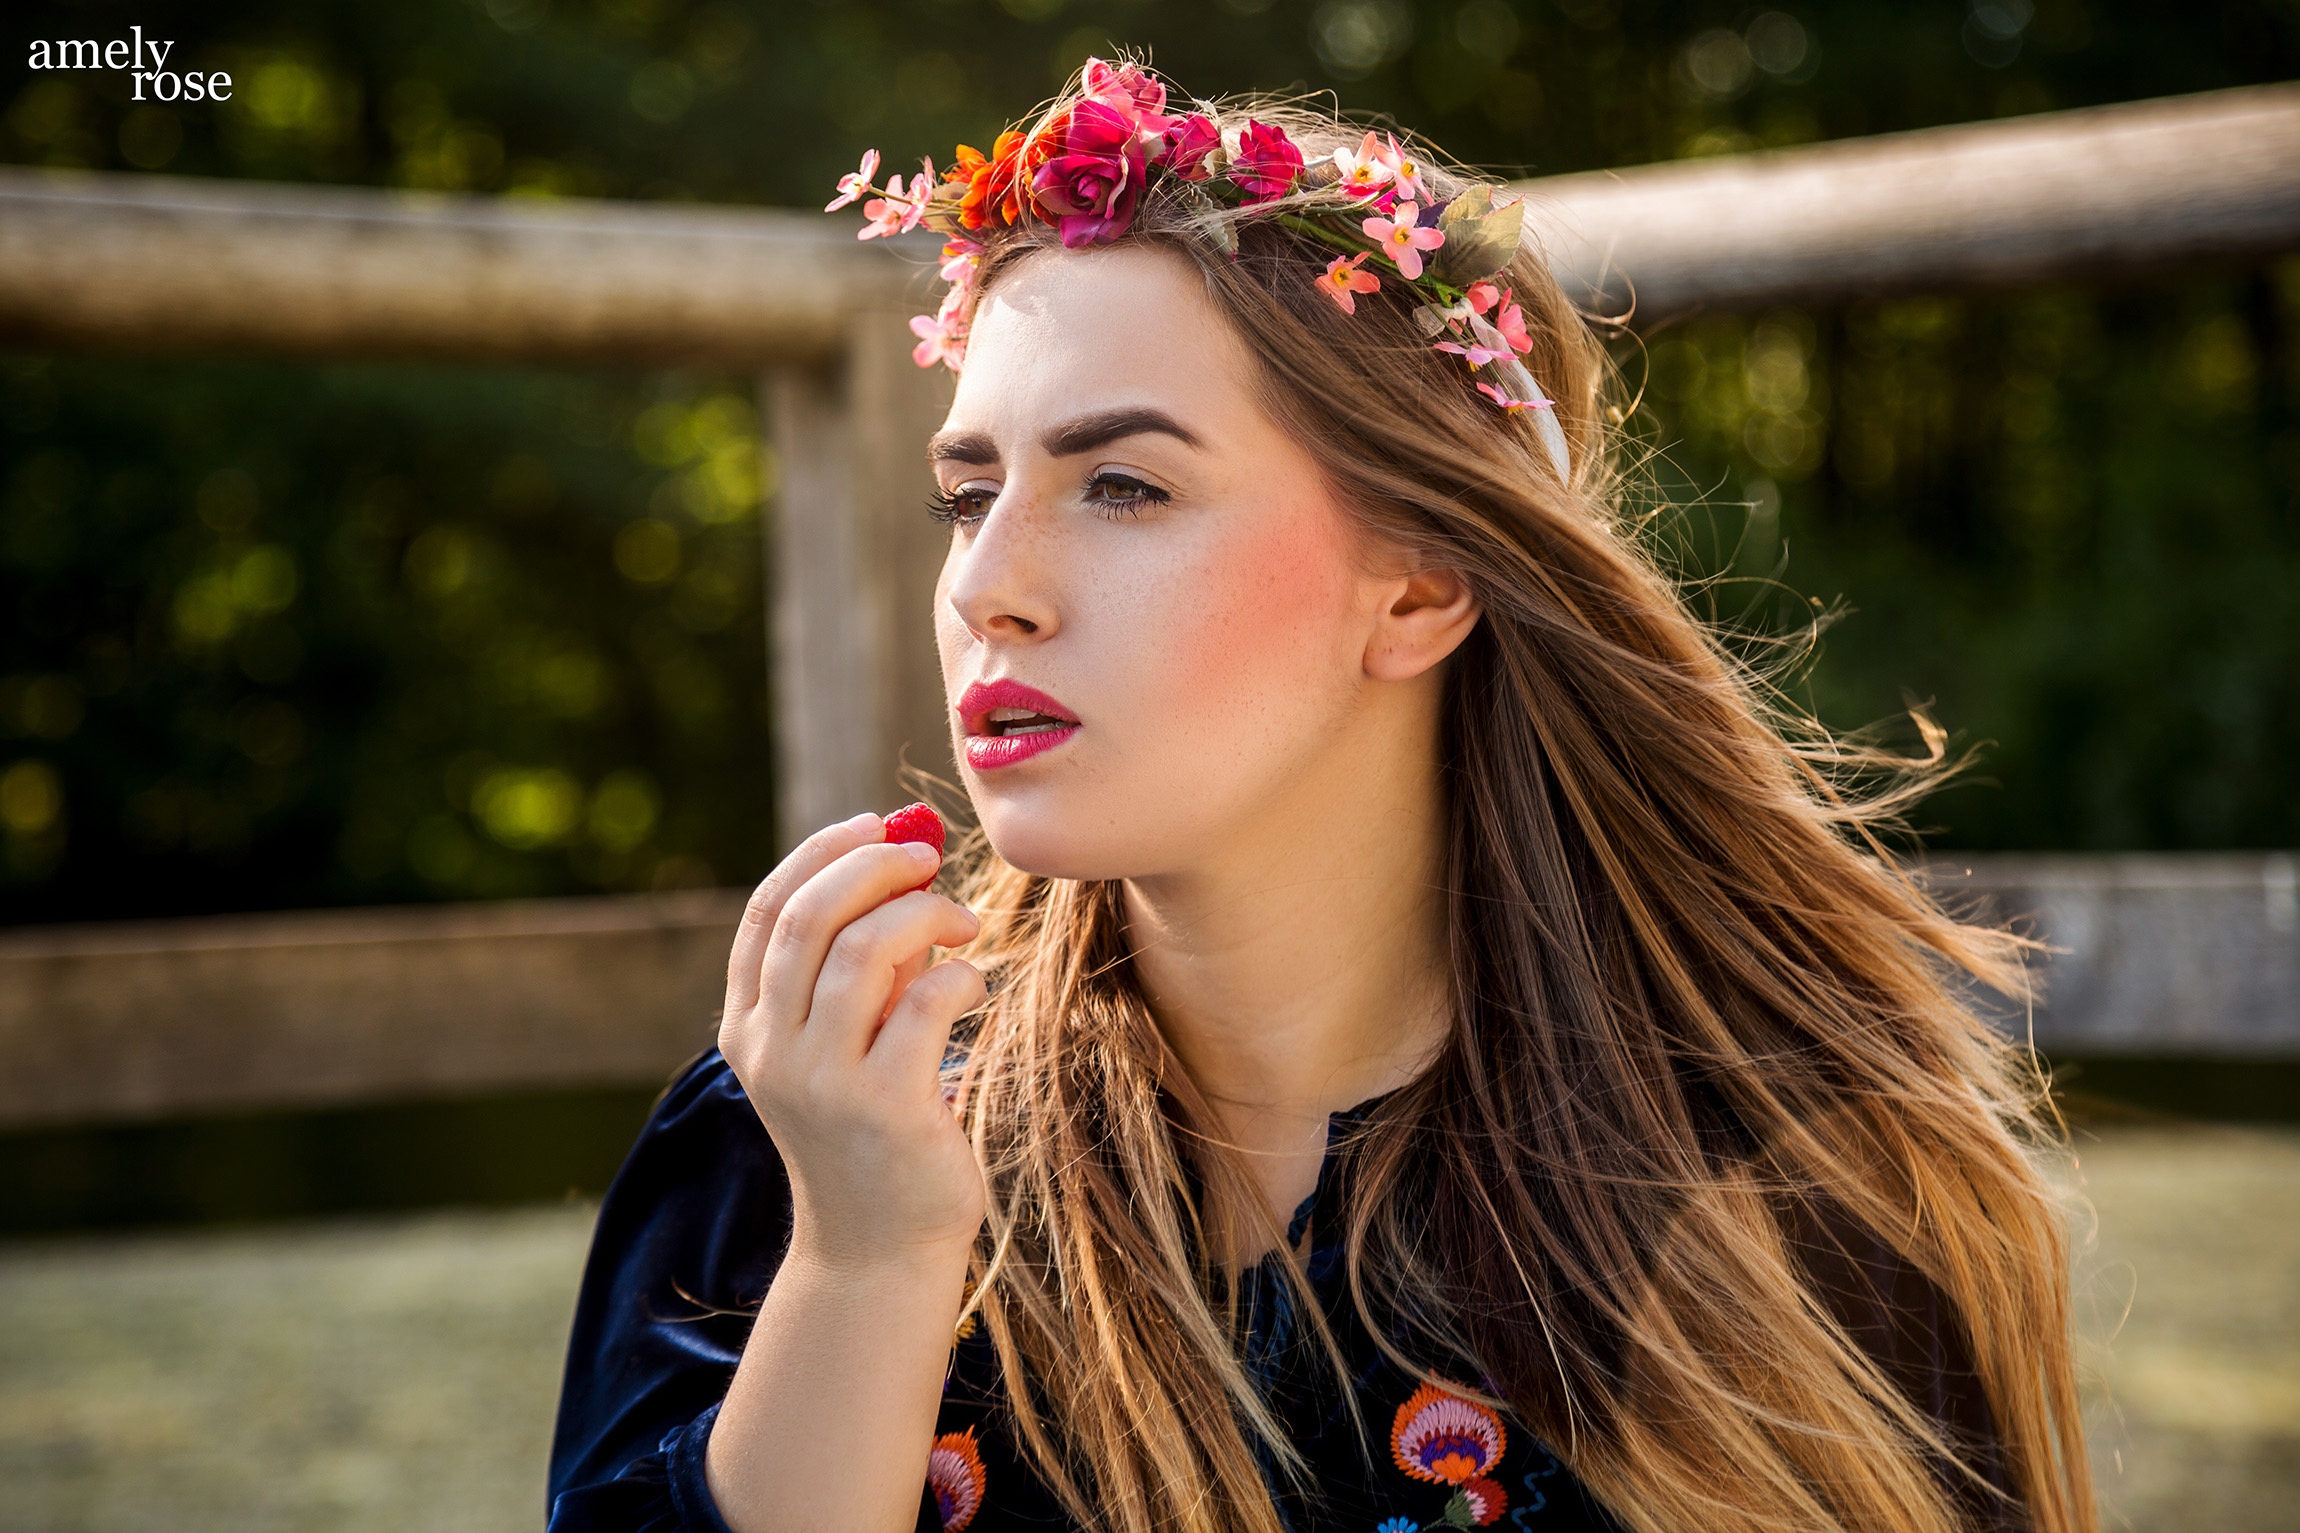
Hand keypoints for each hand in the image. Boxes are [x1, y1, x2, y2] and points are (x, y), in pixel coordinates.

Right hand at [720, 813, 989, 1271]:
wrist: (880, 1246)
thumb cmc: (874, 1128)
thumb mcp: (847, 1041)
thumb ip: (864, 964)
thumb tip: (910, 862)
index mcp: (748, 1028)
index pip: (768, 913)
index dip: (821, 853)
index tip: (874, 823)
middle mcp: (772, 1052)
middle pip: (810, 919)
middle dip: (873, 868)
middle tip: (927, 857)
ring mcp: (822, 1083)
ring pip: (863, 953)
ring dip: (924, 915)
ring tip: (963, 923)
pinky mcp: (884, 1109)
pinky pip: (924, 1004)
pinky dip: (958, 975)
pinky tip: (975, 986)